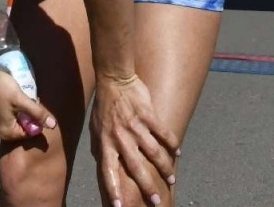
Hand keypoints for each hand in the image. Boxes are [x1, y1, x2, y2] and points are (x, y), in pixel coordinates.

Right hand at [0, 64, 57, 141]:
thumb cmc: (0, 88)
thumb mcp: (21, 100)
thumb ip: (38, 113)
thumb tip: (53, 125)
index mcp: (6, 133)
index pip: (29, 133)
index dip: (36, 120)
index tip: (35, 106)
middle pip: (21, 128)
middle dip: (27, 116)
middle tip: (29, 101)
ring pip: (13, 121)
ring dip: (19, 112)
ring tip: (20, 99)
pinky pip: (5, 117)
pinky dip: (11, 110)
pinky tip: (11, 99)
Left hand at [90, 74, 177, 206]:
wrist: (113, 79)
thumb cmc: (103, 107)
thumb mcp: (96, 130)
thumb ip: (100, 149)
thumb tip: (103, 166)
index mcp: (106, 143)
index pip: (108, 172)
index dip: (113, 190)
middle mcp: (120, 137)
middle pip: (136, 168)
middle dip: (147, 187)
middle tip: (156, 202)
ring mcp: (135, 126)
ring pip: (153, 152)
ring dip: (164, 168)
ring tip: (171, 180)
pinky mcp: (147, 114)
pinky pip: (162, 132)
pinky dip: (171, 143)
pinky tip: (178, 152)